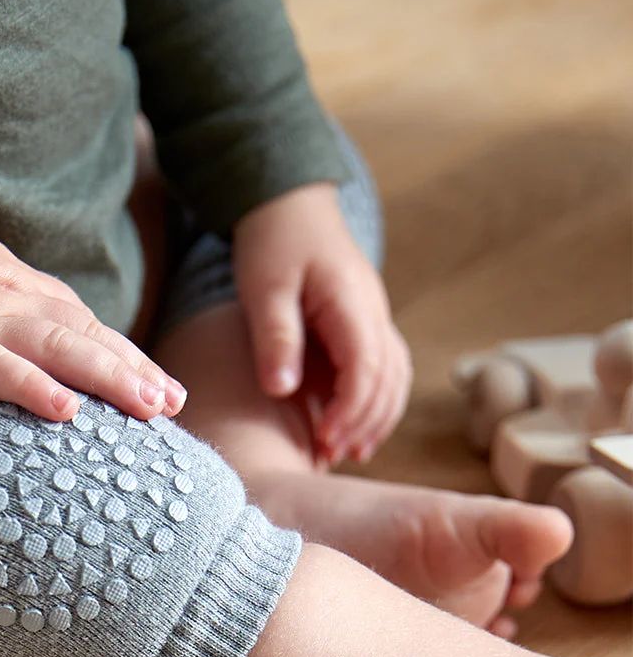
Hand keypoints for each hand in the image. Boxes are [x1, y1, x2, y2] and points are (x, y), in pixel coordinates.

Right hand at [0, 193, 186, 422]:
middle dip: (133, 371)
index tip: (162, 386)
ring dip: (108, 378)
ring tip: (149, 408)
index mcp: (12, 287)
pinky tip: (67, 410)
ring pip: (59, 348)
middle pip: (85, 335)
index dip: (125, 355)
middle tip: (173, 404)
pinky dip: (33, 387)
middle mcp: (7, 302)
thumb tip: (9, 336)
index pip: (82, 324)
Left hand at [234, 182, 410, 462]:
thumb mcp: (264, 288)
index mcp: (351, 303)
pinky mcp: (365, 321)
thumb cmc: (272, 241)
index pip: (366, 367)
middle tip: (329, 454)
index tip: (325, 439)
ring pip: (394, 375)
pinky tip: (352, 425)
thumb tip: (282, 389)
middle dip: (364, 421)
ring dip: (376, 416)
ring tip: (347, 452)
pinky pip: (384, 366)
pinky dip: (374, 399)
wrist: (288, 202)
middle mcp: (374, 311)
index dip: (350, 409)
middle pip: (388, 378)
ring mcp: (375, 315)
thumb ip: (276, 337)